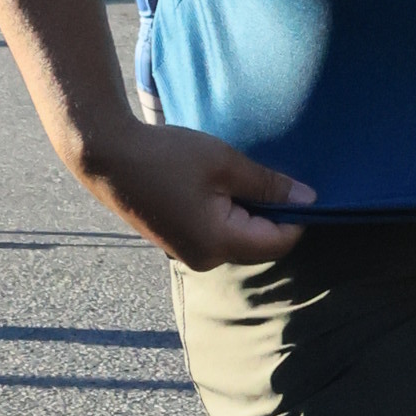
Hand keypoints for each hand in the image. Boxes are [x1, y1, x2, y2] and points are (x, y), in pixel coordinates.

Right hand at [79, 117, 314, 267]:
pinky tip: (221, 187)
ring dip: (249, 213)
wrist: (106, 157)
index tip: (301, 186)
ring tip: (242, 178)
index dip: (298, 216)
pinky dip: (229, 215)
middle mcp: (205, 259)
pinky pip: (218, 235)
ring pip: (239, 239)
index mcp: (219, 243)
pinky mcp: (178, 242)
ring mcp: (189, 254)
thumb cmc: (167, 156)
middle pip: (260, 245)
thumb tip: (309, 199)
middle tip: (271, 177)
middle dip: (273, 216)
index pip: (279, 242)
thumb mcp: (225, 163)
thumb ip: (269, 185)